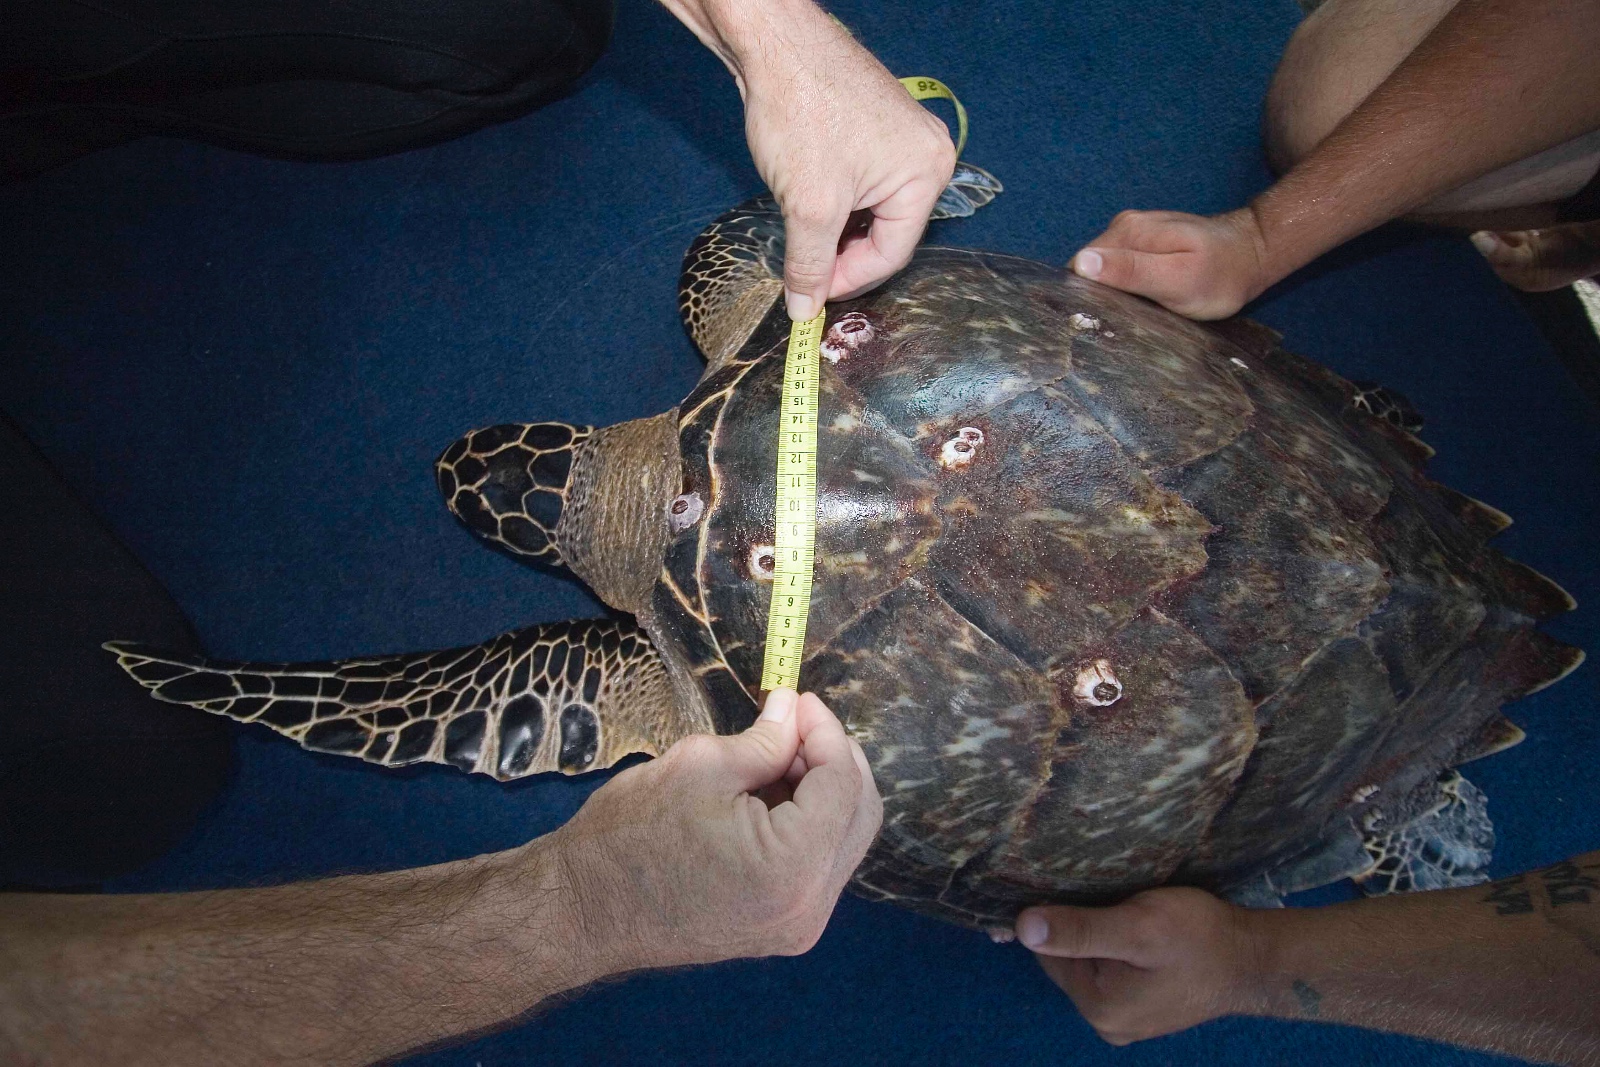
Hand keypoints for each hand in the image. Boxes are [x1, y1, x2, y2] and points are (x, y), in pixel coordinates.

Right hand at [550, 689, 881, 972]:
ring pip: (842, 840)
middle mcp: (809, 908)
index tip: (798, 699)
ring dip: (822, 791)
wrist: (581, 910)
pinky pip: (817, 865)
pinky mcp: (779, 929)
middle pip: (858, 816)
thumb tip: (794, 711)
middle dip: (833, 760)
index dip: (826, 731)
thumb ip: (766, 740)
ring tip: (775, 755)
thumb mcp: (702, 768)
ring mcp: (797, 926)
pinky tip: (769, 793)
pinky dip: (806, 823)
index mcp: (793, 867)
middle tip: (793, 722)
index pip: (843, 784)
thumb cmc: (629, 837)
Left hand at [735, 6, 955, 317]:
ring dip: (835, 228)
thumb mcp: (809, 205)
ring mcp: (901, 137)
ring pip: (869, 209)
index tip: (810, 295)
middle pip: (885, 232)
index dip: (848, 280)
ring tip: (799, 232)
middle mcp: (926, 154)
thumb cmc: (802, 112)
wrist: (773, 44)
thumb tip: (804, 309)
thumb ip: (809, 263)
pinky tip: (805, 201)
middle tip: (803, 271)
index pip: (893, 253)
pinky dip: (833, 201)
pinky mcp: (873, 127)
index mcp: (928, 173)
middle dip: (841, 253)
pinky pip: (860, 183)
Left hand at [1015, 888, 1266, 1044]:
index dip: (1057, 917)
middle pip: (1069, 960)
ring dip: (1101, 934)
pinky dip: (1120, 948)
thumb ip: (1080, 929)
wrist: (1257, 959)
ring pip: (1093, 963)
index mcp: (1097, 1007)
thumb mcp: (1137, 925)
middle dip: (1080, 927)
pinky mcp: (1147, 1008)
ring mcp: (1128, 1019)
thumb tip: (1021, 928)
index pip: (1048, 953)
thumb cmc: (1200, 938)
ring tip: (1124, 906)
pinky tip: (1139, 927)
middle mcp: (1107, 1022)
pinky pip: (1116, 971)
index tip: (1077, 887)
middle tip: (1108, 894)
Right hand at [1071, 207, 1271, 319]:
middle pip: (1088, 267)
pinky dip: (1121, 286)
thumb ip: (1131, 271)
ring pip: (1102, 268)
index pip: (1080, 266)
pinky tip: (1136, 302)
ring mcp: (1134, 232)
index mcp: (1128, 232)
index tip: (1097, 321)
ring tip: (1127, 316)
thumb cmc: (1220, 275)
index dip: (1082, 296)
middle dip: (1094, 295)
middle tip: (1117, 323)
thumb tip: (1082, 264)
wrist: (1254, 253)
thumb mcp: (1176, 280)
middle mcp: (1124, 226)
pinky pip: (1118, 266)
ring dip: (1108, 293)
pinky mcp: (1143, 242)